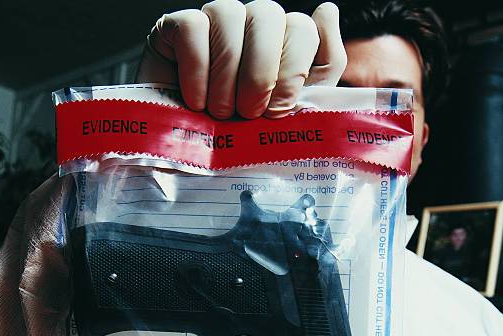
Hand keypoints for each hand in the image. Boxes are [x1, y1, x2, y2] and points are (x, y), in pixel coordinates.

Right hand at [135, 0, 346, 118]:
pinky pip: (193, 29)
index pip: (301, 28)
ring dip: (226, 75)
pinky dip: (197, 70)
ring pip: (229, 16)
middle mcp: (250, 22)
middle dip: (259, 74)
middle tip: (246, 113)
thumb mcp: (293, 111)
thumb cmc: (243, 134)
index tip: (275, 112)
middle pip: (267, 15)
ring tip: (219, 112)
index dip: (291, 71)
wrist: (188, 154)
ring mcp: (214, 20)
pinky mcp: (175, 27)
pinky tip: (196, 100)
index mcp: (282, 39)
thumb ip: (323, 64)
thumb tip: (327, 10)